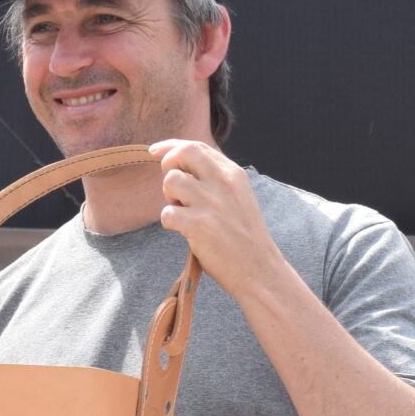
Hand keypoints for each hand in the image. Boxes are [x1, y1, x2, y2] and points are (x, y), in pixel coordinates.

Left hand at [152, 139, 284, 294]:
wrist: (259, 269)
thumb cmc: (244, 237)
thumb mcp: (238, 197)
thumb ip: (216, 179)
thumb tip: (181, 165)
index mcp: (234, 174)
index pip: (197, 146)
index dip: (171, 146)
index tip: (155, 151)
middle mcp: (224, 183)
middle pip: (183, 153)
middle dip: (168, 164)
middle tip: (172, 187)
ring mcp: (212, 203)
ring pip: (171, 181)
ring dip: (169, 198)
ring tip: (184, 213)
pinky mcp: (200, 225)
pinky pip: (167, 213)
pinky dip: (169, 222)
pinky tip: (184, 231)